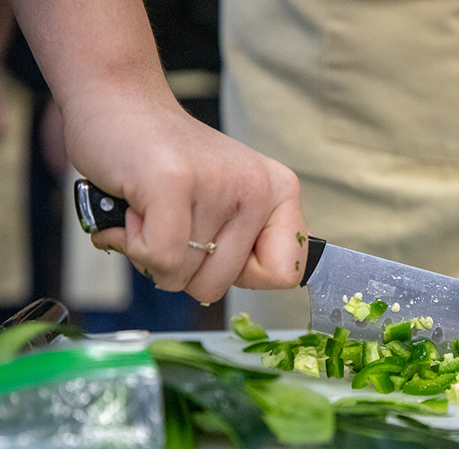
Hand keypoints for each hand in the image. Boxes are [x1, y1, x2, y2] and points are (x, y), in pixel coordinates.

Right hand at [65, 91, 307, 303]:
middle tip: (171, 223)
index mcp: (280, 192)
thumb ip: (247, 243)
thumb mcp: (228, 202)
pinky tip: (134, 210)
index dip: (241, 275)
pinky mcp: (174, 183)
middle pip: (222, 285)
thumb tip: (259, 284)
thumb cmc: (167, 161)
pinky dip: (132, 246)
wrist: (119, 99)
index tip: (215, 242)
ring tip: (151, 208)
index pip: (286, 274)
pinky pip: (159, 259)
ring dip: (151, 251)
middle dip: (183, 269)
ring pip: (183, 276)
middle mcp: (258, 187)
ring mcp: (219, 184)